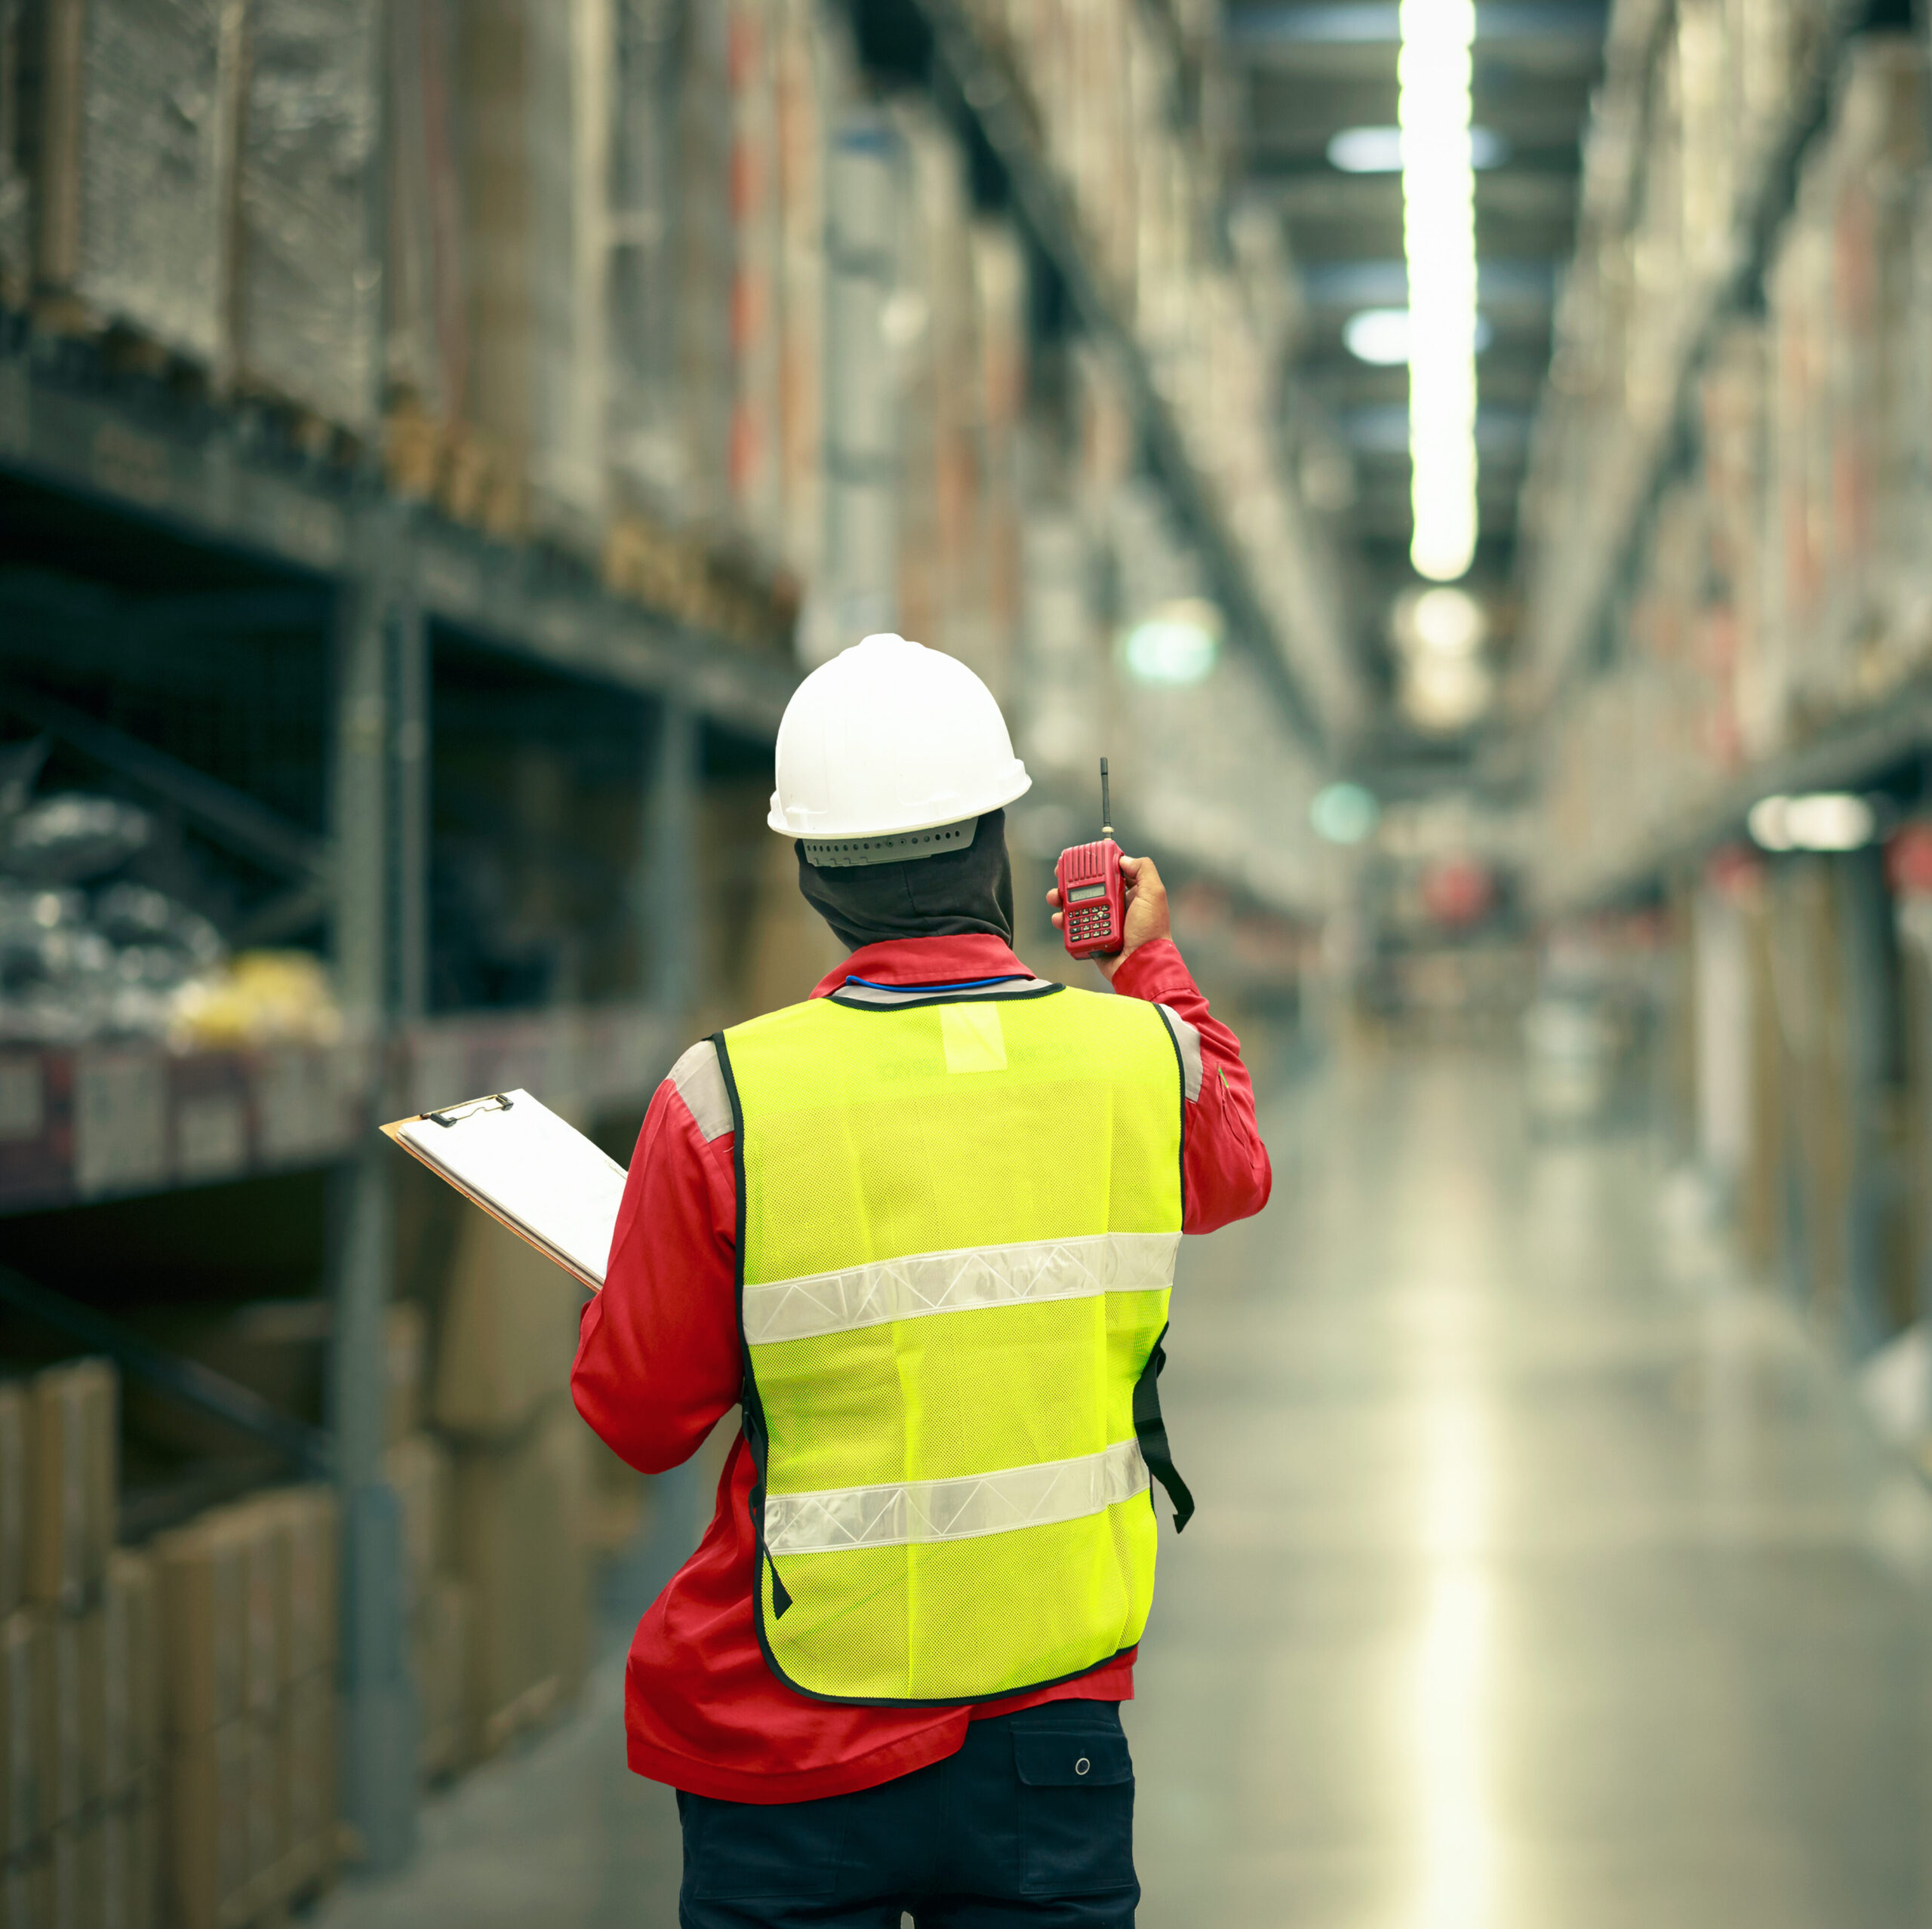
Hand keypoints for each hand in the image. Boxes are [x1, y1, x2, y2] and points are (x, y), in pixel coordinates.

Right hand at [1048, 854, 1169, 982]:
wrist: (1141, 963)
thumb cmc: (1150, 932)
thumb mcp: (1154, 894)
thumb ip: (1143, 871)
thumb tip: (1123, 859)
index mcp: (1128, 894)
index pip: (1107, 873)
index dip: (1092, 865)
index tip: (1078, 859)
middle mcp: (1113, 906)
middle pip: (1086, 888)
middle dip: (1069, 881)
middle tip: (1058, 876)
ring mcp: (1100, 921)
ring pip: (1075, 906)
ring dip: (1061, 900)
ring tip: (1055, 898)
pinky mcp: (1090, 937)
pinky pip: (1072, 926)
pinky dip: (1063, 921)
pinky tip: (1060, 918)